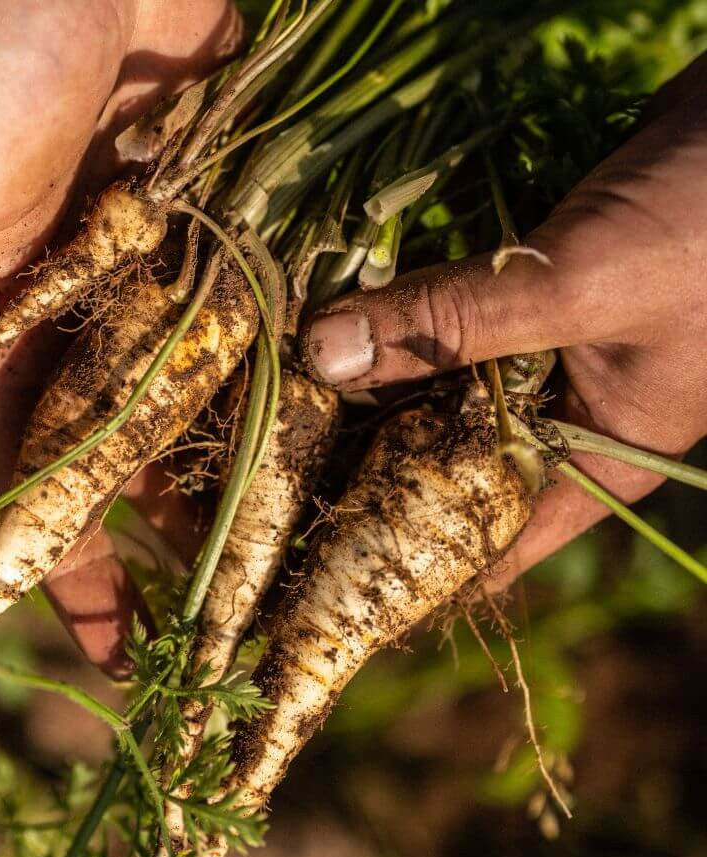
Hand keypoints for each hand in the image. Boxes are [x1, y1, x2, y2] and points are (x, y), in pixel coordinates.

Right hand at [0, 0, 239, 675]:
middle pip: (121, 457)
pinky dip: (281, 387)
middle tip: (206, 638)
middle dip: (155, 543)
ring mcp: (158, 276)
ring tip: (275, 570)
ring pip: (194, 405)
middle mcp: (78, 314)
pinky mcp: (224, 230)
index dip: (60, 563)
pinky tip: (321, 450)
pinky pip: (255, 328)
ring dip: (226, 480)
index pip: (24, 473)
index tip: (103, 647)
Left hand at [301, 54, 706, 584]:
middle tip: (267, 467)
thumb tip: (323, 355)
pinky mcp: (519, 296)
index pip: (485, 545)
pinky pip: (441, 323)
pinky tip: (325, 321)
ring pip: (434, 388)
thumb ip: (453, 326)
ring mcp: (537, 356)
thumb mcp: (579, 286)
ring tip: (275, 399)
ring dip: (367, 383)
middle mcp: (558, 421)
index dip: (404, 563)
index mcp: (592, 462)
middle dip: (363, 460)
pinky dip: (392, 321)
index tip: (315, 568)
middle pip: (441, 462)